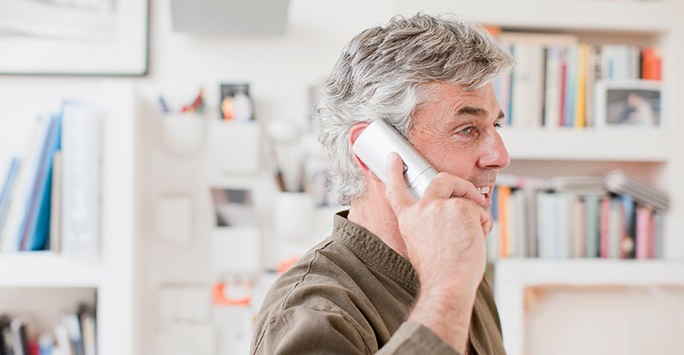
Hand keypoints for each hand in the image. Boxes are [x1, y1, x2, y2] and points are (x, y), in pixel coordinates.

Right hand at [385, 152, 491, 292]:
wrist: (447, 284)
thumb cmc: (439, 273)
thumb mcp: (423, 245)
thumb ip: (430, 224)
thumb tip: (452, 214)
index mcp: (408, 220)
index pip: (396, 189)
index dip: (394, 171)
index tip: (394, 157)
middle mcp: (421, 209)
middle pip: (440, 180)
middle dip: (459, 183)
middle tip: (471, 193)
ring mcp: (439, 206)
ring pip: (466, 200)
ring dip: (476, 216)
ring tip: (475, 237)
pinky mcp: (460, 208)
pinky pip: (479, 210)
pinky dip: (484, 225)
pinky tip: (477, 240)